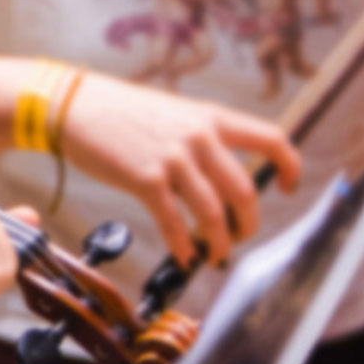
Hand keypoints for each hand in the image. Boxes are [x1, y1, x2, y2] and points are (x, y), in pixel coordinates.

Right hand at [58, 75, 301, 266]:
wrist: (74, 107)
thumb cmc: (119, 111)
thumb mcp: (173, 112)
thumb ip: (201, 136)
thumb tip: (221, 170)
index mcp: (211, 117)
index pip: (271, 139)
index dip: (289, 166)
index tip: (286, 187)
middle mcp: (199, 137)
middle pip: (245, 191)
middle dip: (248, 223)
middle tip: (240, 237)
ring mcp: (173, 159)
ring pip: (214, 213)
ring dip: (219, 242)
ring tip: (215, 256)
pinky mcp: (146, 180)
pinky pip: (174, 222)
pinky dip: (183, 245)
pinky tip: (184, 256)